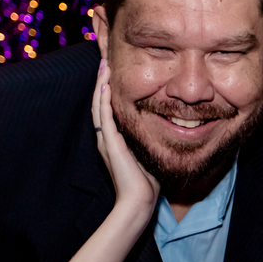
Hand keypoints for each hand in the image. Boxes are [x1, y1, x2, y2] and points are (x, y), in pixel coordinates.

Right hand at [92, 60, 159, 210]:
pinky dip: (104, 100)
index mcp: (113, 139)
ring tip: (103, 67)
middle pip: (100, 102)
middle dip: (102, 82)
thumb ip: (147, 140)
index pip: (108, 108)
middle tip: (104, 61)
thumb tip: (163, 128)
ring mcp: (106, 139)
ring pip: (99, 105)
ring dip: (101, 85)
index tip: (112, 73)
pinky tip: (106, 86)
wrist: (139, 199)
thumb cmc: (145, 181)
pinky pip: (104, 117)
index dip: (108, 90)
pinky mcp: (110, 143)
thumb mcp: (146, 153)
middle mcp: (106, 137)